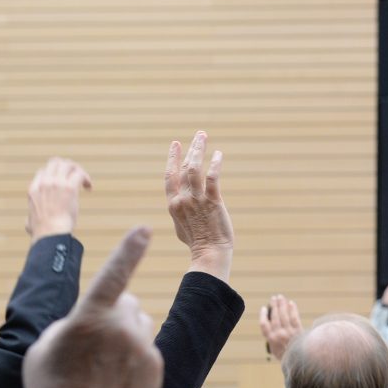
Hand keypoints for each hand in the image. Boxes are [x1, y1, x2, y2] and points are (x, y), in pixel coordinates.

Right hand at [23, 227, 163, 387]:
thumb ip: (70, 323)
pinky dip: (134, 358)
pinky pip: (146, 349)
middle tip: (93, 344)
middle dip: (114, 314)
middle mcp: (122, 328)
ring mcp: (142, 347)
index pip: (113, 275)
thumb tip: (91, 318)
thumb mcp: (44, 349)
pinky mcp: (156, 366)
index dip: (129, 250)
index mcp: (90, 318)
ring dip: (126, 335)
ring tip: (103, 366)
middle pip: (127, 304)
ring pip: (140, 325)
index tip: (143, 229)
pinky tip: (116, 380)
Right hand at [26, 158, 91, 237]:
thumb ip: (30, 219)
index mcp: (33, 189)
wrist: (50, 233)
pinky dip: (86, 178)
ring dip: (78, 170)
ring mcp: (56, 183)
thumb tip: (30, 224)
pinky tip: (89, 188)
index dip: (55, 175)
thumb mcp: (29, 222)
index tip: (64, 184)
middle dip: (67, 166)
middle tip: (76, 177)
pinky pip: (79, 173)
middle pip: (55, 162)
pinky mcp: (69, 187)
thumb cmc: (42, 232)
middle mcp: (44, 183)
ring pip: (68, 164)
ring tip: (85, 182)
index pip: (43, 171)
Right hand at [166, 131, 233, 279]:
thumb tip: (180, 204)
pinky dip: (214, 164)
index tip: (175, 145)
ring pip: (194, 169)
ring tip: (204, 137)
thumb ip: (180, 211)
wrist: (210, 253)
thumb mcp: (181, 226)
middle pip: (183, 168)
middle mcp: (182, 200)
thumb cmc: (198, 242)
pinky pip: (212, 178)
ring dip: (199, 150)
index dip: (172, 159)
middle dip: (191, 149)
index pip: (169, 176)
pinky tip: (218, 155)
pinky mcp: (213, 202)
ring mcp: (197, 200)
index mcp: (173, 205)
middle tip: (199, 134)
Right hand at [259, 294, 302, 360]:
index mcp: (271, 340)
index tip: (264, 308)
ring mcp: (289, 332)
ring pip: (284, 315)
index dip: (263, 315)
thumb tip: (272, 328)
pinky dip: (292, 309)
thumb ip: (273, 340)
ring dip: (282, 305)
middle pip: (275, 317)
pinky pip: (294, 318)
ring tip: (281, 297)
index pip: (264, 325)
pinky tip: (291, 303)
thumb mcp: (276, 351)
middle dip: (274, 306)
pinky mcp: (298, 331)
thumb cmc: (287, 357)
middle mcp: (279, 335)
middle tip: (274, 298)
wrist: (299, 362)